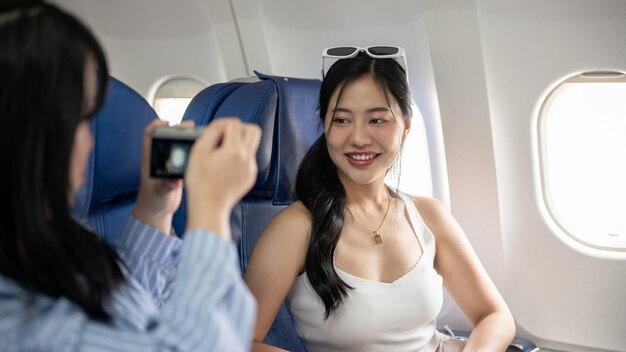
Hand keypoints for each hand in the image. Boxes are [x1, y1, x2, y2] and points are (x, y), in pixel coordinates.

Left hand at [132, 119, 194, 233]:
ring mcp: (168, 162)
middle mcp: (159, 158)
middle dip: (177, 128)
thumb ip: (166, 186)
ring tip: (199, 134)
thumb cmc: (154, 201)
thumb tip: (174, 182)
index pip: (149, 135)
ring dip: (186, 136)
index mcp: (150, 160)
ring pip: (176, 142)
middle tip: (190, 125)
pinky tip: (202, 146)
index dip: (156, 125)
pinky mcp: (177, 168)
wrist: (158, 210)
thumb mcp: (160, 193)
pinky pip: (183, 152)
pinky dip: (191, 147)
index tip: (168, 122)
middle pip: (166, 135)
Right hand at [184, 118, 260, 238]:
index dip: (222, 123)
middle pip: (253, 130)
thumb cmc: (200, 182)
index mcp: (234, 151)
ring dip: (240, 142)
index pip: (235, 124)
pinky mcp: (250, 177)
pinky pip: (249, 159)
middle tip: (225, 135)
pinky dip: (239, 156)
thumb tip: (221, 124)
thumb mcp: (198, 152)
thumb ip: (211, 132)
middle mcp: (247, 158)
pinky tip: (225, 164)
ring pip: (252, 145)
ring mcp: (251, 168)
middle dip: (239, 128)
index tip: (214, 130)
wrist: (209, 207)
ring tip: (222, 150)